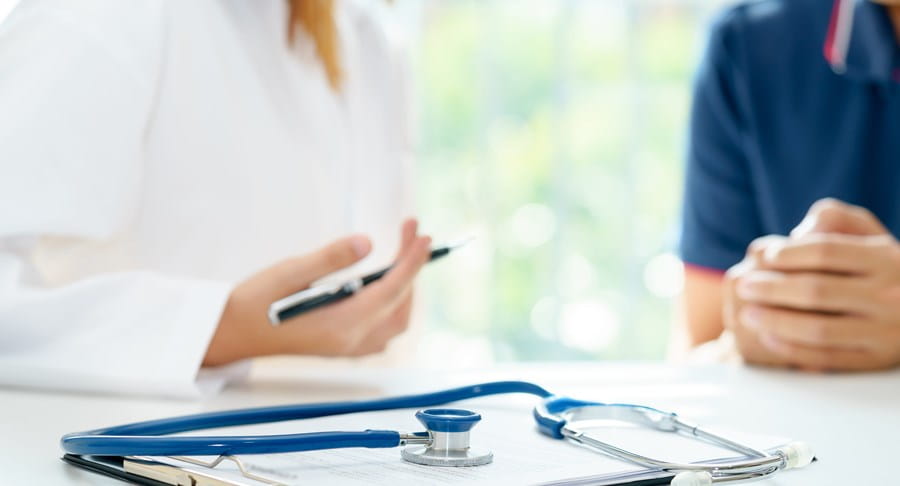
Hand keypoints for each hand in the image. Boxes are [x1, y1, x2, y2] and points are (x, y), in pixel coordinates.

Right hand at [203, 219, 430, 365]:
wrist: (230, 333)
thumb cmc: (255, 302)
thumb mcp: (290, 272)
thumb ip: (331, 258)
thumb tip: (367, 243)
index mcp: (340, 324)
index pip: (391, 290)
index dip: (412, 262)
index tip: (423, 236)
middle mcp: (350, 341)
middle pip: (400, 305)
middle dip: (410, 268)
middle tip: (409, 235)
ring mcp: (347, 348)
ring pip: (396, 320)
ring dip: (404, 287)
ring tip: (402, 254)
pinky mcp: (342, 346)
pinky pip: (382, 329)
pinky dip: (392, 304)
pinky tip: (383, 284)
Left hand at [725, 199, 899, 370]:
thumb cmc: (873, 261)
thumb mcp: (864, 231)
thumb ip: (833, 217)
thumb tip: (798, 234)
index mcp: (887, 258)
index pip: (826, 252)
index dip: (789, 253)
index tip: (766, 255)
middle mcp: (891, 296)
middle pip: (817, 291)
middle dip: (772, 289)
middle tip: (745, 286)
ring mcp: (885, 332)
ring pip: (819, 329)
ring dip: (775, 321)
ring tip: (747, 312)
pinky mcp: (874, 360)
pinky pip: (827, 357)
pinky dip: (792, 348)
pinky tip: (768, 336)